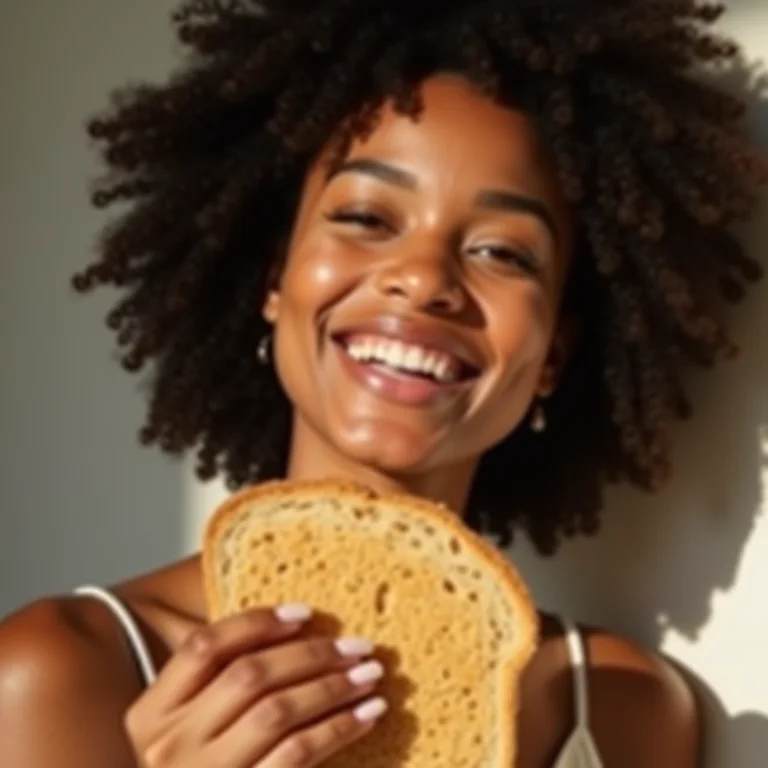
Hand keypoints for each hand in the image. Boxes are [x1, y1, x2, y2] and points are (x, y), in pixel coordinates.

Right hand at [125, 605, 386, 766]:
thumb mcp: (185, 727)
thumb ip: (216, 680)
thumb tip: (292, 625)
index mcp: (152, 711)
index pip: (204, 646)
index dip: (256, 622)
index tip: (305, 613)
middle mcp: (171, 743)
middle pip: (249, 675)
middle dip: (311, 654)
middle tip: (358, 645)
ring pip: (278, 712)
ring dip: (332, 688)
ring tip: (370, 675)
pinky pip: (298, 754)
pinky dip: (337, 729)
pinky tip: (366, 715)